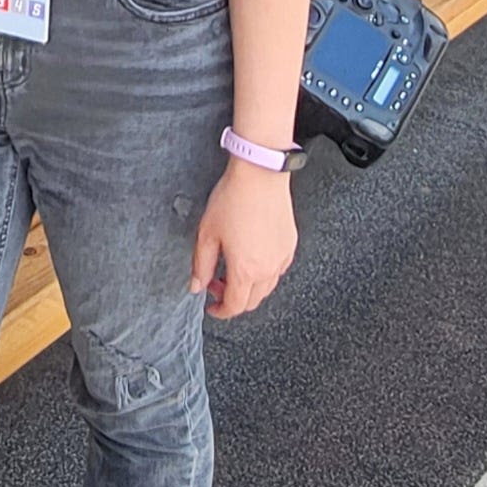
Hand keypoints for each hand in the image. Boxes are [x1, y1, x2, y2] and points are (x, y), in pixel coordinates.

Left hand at [189, 161, 298, 319]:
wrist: (260, 175)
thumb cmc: (233, 199)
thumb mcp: (207, 234)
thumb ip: (201, 265)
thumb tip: (197, 286)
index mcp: (246, 270)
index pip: (234, 306)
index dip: (220, 311)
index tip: (212, 306)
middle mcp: (268, 268)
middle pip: (252, 301)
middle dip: (233, 300)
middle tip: (217, 284)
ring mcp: (282, 257)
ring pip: (267, 288)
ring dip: (249, 288)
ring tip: (232, 269)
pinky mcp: (290, 244)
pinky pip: (278, 270)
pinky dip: (265, 274)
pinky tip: (252, 258)